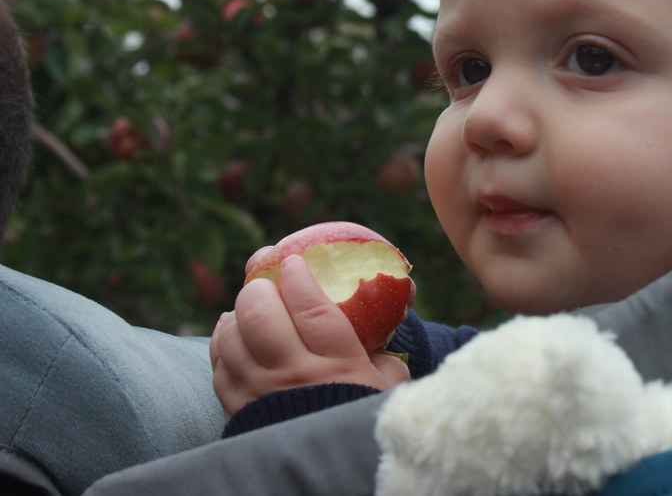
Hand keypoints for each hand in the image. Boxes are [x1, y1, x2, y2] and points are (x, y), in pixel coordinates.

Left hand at [210, 254, 410, 417]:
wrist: (332, 466)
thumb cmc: (363, 413)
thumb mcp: (388, 382)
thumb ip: (385, 345)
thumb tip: (396, 302)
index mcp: (337, 364)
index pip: (310, 308)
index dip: (297, 278)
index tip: (293, 261)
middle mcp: (294, 376)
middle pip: (260, 315)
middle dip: (258, 288)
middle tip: (265, 281)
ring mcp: (259, 392)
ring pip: (233, 335)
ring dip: (237, 313)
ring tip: (249, 306)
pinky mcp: (236, 408)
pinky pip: (218, 363)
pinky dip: (223, 341)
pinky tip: (233, 331)